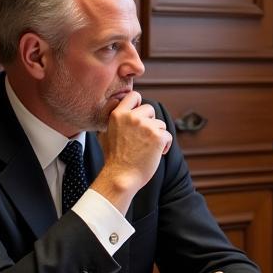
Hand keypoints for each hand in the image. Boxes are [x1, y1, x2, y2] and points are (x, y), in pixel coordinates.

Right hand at [93, 92, 172, 210]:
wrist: (121, 176)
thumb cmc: (113, 158)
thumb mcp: (105, 133)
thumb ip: (114, 119)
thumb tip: (119, 107)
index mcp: (118, 114)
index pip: (134, 95)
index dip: (139, 104)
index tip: (139, 114)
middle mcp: (132, 117)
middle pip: (150, 109)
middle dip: (150, 122)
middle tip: (143, 137)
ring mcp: (146, 126)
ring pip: (160, 124)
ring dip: (157, 135)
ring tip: (147, 148)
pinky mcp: (158, 137)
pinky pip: (167, 136)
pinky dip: (164, 145)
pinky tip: (156, 153)